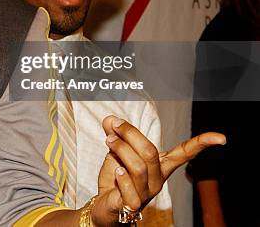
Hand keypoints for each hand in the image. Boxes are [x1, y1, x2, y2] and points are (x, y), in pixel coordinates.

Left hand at [91, 115, 224, 225]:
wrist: (105, 206)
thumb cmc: (116, 178)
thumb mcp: (116, 153)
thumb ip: (116, 136)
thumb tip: (110, 119)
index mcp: (160, 166)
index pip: (184, 153)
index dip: (201, 144)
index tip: (220, 138)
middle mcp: (157, 180)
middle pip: (151, 153)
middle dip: (131, 133)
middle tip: (115, 124)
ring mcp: (146, 194)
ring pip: (140, 168)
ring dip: (122, 149)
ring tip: (109, 140)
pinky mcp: (132, 206)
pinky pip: (131, 191)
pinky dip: (122, 178)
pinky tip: (116, 170)